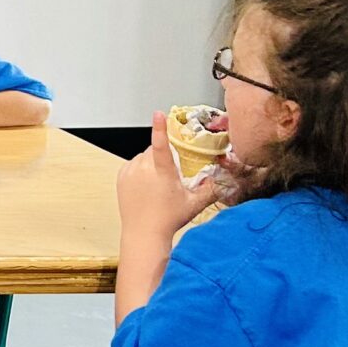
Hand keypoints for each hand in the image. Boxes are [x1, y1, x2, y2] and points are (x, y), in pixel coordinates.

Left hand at [117, 112, 228, 247]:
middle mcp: (143, 169)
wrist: (144, 233)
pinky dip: (141, 169)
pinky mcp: (121, 176)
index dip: (160, 128)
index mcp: (162, 173)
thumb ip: (212, 188)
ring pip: (144, 156)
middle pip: (155, 149)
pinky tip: (147, 185)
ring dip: (152, 163)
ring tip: (158, 184)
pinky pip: (134, 164)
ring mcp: (130, 172)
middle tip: (171, 175)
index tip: (159, 114)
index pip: (161, 145)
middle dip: (164, 155)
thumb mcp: (195, 203)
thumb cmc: (169, 219)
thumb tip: (225, 178)